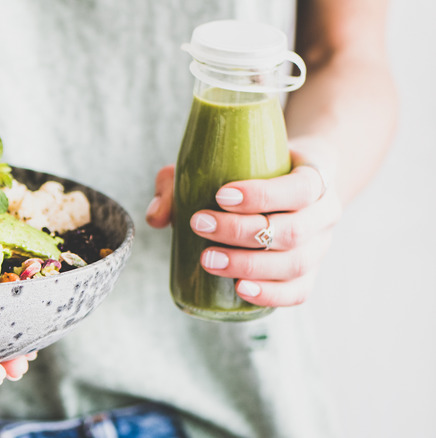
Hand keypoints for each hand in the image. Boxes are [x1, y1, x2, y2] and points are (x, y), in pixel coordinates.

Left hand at [146, 150, 341, 306]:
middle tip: (199, 225)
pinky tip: (240, 290)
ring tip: (207, 259)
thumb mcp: (221, 162)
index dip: (262, 195)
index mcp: (315, 177)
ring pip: (294, 265)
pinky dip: (270, 294)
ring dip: (247, 265)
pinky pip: (297, 292)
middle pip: (292, 231)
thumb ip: (180, 182)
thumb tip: (156, 216)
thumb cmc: (251, 169)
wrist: (291, 181)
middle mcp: (325, 215)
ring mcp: (320, 248)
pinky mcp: (309, 274)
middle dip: (241, 232)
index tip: (220, 196)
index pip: (300, 189)